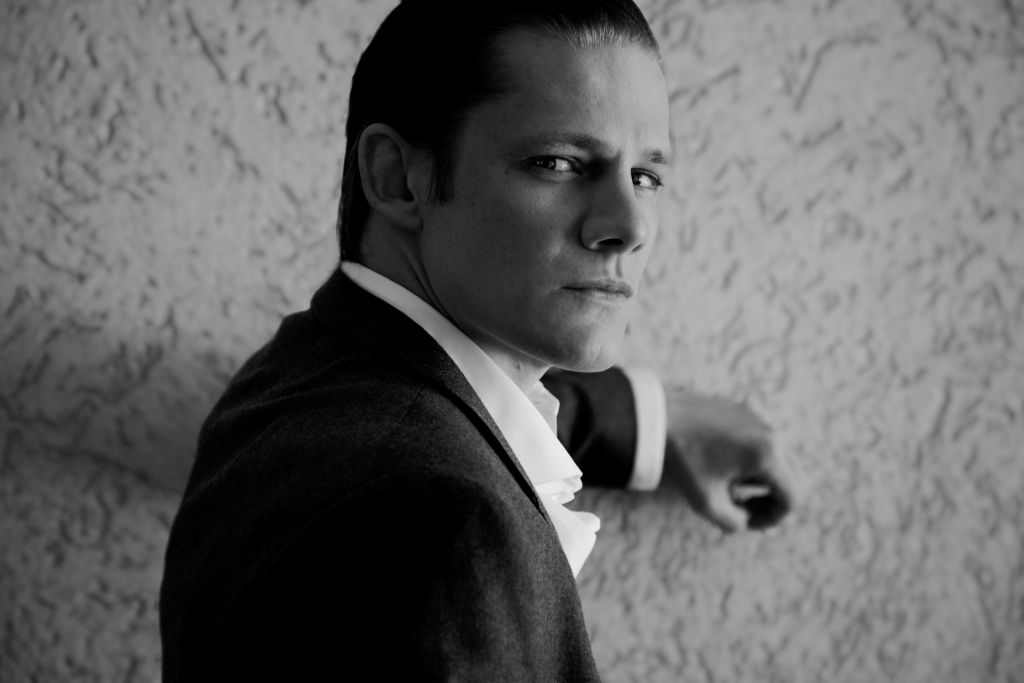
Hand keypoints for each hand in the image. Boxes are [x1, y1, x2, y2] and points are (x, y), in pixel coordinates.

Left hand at [662, 387, 798, 532]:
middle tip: (741, 506)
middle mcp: (771, 434)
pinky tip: (723, 465)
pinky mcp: (746, 412)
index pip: (792, 498)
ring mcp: (760, 420)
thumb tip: (746, 522)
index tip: (745, 521)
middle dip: (772, 499)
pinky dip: (754, 461)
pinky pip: (764, 443)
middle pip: (793, 478)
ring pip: (780, 460)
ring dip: (763, 480)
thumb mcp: (706, 502)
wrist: (656, 417)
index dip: (772, 519)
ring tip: (730, 485)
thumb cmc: (681, 459)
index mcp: (767, 456)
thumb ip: (734, 522)